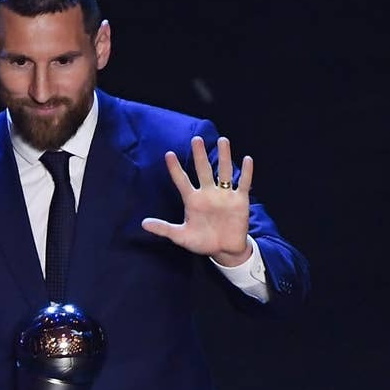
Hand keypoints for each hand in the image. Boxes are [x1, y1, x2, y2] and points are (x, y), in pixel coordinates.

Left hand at [142, 135, 252, 266]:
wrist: (225, 250)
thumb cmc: (202, 241)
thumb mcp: (181, 236)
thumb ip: (164, 228)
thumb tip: (143, 223)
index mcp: (193, 200)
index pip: (182, 181)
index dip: (175, 169)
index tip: (168, 154)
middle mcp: (208, 193)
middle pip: (204, 170)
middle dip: (200, 155)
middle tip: (196, 139)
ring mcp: (224, 195)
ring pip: (224, 172)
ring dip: (224, 156)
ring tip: (223, 140)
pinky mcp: (239, 200)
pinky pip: (243, 184)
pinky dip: (246, 172)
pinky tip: (247, 159)